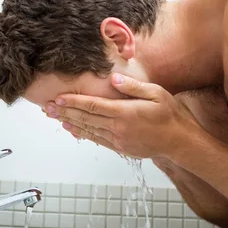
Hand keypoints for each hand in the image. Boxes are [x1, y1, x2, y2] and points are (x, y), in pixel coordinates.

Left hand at [45, 73, 199, 158]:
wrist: (180, 141)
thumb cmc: (170, 115)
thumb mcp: (156, 93)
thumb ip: (133, 87)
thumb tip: (113, 79)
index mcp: (125, 113)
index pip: (93, 106)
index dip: (73, 102)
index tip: (58, 99)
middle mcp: (118, 128)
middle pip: (86, 119)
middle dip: (65, 112)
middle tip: (47, 108)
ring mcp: (119, 140)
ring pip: (89, 130)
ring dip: (70, 123)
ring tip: (55, 117)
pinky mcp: (121, 148)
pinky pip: (97, 139)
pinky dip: (83, 133)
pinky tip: (73, 129)